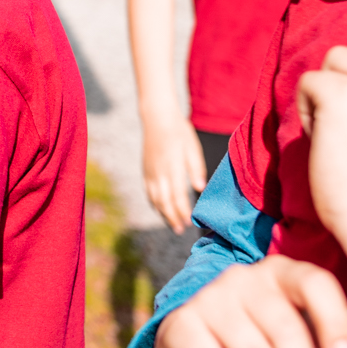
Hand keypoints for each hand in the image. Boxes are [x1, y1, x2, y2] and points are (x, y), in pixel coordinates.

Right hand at [142, 112, 205, 233]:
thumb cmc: (179, 131)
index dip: (183, 211)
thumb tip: (200, 188)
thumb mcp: (192, 147)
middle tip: (181, 230)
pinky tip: (161, 209)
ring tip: (173, 225)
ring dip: (163, 214)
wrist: (157, 118)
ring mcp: (150, 172)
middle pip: (164, 201)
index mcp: (172, 166)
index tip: (190, 222)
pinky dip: (154, 204)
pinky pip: (148, 192)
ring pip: (154, 199)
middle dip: (172, 218)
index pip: (177, 195)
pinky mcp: (145, 170)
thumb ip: (196, 168)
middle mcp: (158, 172)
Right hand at [154, 255, 346, 347]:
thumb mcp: (293, 330)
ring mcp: (210, 298)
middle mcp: (245, 278)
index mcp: (282, 273)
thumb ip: (322, 343)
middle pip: (285, 329)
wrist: (192, 341)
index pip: (315, 284)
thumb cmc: (261, 340)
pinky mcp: (181, 324)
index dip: (335, 323)